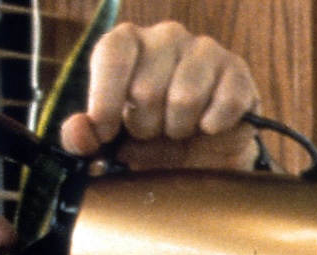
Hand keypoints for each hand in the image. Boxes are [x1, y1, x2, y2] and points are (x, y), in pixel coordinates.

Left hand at [58, 21, 258, 170]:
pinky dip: (214, 126)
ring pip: (184, 98)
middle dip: (147, 125)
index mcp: (128, 43)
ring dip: (180, 129)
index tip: (106, 132)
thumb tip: (79, 133)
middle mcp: (166, 36)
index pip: (112, 55)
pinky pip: (225, 102)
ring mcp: (204, 50)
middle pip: (146, 87)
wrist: (206, 155)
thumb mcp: (113, 142)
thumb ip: (85, 137)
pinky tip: (209, 128)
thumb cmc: (154, 140)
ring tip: (180, 131)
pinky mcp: (237, 72)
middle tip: (154, 132)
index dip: (106, 98)